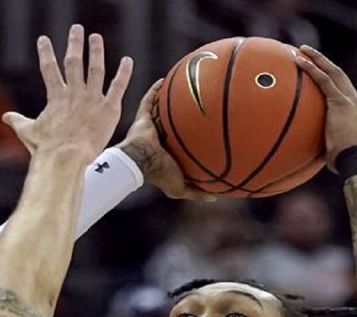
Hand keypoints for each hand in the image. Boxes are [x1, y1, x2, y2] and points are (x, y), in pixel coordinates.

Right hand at [1, 26, 132, 158]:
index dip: (45, 52)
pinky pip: (118, 87)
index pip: (49, 69)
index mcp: (55, 97)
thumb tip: (6, 117)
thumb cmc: (45, 148)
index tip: (43, 39)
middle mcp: (74, 93)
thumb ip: (18, 121)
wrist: (65, 158)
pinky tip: (127, 61)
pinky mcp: (108, 109)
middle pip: (74, 62)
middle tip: (76, 29)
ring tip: (96, 38)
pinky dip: (123, 73)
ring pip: (96, 69)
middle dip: (74, 43)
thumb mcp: (28, 132)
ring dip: (96, 52)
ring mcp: (92, 99)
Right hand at [117, 80, 213, 199]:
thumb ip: (197, 192)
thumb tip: (216, 196)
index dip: (192, 137)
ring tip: (186, 85)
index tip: (209, 129)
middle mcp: (160, 138)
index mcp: (168, 153)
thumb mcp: (180, 189)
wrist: (140, 161)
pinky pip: (148, 100)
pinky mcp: (142, 118)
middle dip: (184, 115)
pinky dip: (154, 90)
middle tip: (202, 103)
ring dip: (170, 99)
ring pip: (162, 110)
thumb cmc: (159, 173)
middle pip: (174, 124)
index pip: (183, 143)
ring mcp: (151, 127)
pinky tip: (164, 79)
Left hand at [295, 45, 356, 167]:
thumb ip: (322, 139)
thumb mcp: (331, 146)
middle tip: (307, 52)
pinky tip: (299, 62)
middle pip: (338, 74)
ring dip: (316, 59)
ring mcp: (349, 100)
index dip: (330, 76)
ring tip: (301, 50)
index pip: (342, 87)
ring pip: (332, 72)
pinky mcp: (341, 102)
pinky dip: (311, 69)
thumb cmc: (341, 161)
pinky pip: (323, 80)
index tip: (317, 69)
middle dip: (323, 61)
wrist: (353, 159)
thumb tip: (304, 147)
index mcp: (355, 109)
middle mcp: (355, 101)